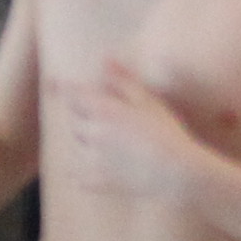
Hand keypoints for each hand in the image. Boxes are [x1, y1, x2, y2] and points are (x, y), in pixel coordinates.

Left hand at [56, 62, 209, 202]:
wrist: (177, 174)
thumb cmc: (166, 134)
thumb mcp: (148, 101)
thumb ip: (123, 80)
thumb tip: (104, 58)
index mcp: (105, 112)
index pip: (73, 97)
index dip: (69, 91)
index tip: (63, 86)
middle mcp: (93, 134)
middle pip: (74, 122)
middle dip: (83, 118)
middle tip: (101, 119)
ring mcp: (92, 160)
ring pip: (75, 148)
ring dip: (84, 143)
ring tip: (106, 144)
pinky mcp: (97, 182)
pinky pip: (76, 176)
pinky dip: (80, 172)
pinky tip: (94, 168)